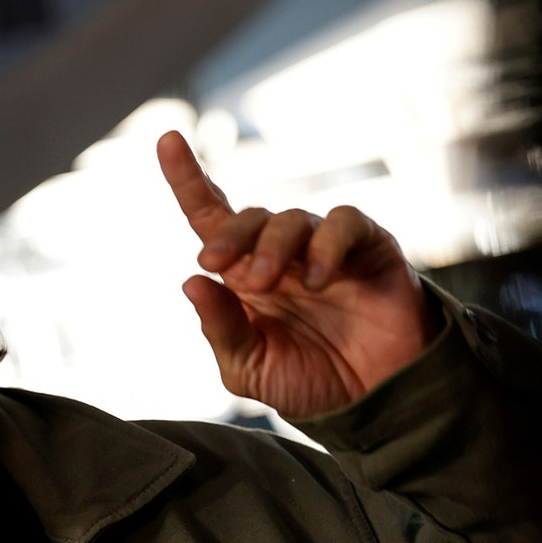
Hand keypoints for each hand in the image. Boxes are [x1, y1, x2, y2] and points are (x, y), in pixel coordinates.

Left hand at [157, 131, 436, 417]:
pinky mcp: (368, 247)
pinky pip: (344, 223)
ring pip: (290, 218)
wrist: (374, 402)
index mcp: (243, 276)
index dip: (187, 179)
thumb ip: (221, 328)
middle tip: (222, 267)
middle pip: (247, 217)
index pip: (210, 218)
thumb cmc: (307, 382)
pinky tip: (317, 278)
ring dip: (273, 247)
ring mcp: (323, 247)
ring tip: (271, 283)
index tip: (167, 140)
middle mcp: (280, 254)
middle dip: (230, 236)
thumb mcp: (249, 368)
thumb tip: (191, 281)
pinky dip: (326, 244)